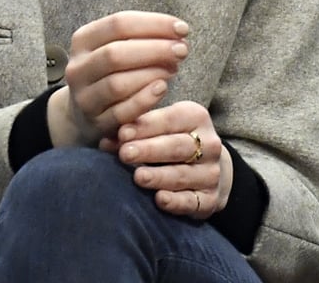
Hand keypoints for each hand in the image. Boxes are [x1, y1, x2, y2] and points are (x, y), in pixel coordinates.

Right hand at [47, 11, 188, 147]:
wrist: (85, 112)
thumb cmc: (111, 72)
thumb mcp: (115, 47)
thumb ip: (140, 38)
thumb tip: (178, 33)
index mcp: (83, 39)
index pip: (118, 24)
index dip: (153, 24)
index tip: (182, 29)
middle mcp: (78, 67)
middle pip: (115, 53)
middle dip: (154, 49)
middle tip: (182, 50)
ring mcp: (84, 97)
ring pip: (116, 83)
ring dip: (150, 74)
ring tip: (174, 69)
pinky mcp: (95, 122)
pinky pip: (121, 113)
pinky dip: (144, 100)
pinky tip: (162, 89)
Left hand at [113, 100, 232, 218]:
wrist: (205, 164)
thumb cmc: (171, 137)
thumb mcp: (158, 125)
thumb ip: (134, 129)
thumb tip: (106, 140)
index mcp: (196, 116)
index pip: (169, 119)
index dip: (145, 126)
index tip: (121, 133)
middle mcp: (210, 144)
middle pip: (177, 147)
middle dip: (149, 151)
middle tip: (125, 154)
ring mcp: (212, 173)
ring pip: (183, 174)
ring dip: (159, 176)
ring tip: (137, 177)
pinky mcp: (211, 199)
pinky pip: (193, 201)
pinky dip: (176, 202)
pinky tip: (160, 200)